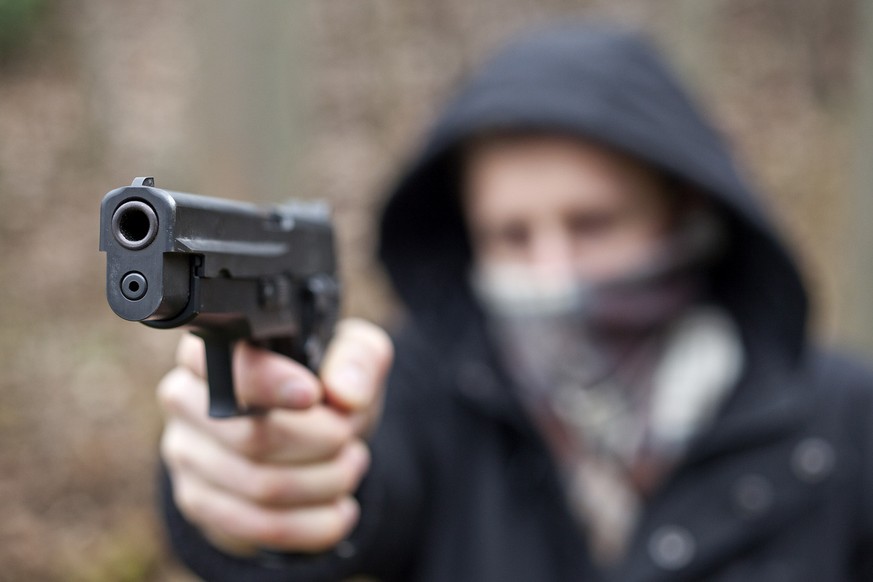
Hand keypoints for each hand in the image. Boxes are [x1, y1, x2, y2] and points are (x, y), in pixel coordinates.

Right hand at [158, 318, 392, 554]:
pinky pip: (258, 526)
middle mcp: (185, 397)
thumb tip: (347, 395)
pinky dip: (313, 523)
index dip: (269, 384)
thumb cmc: (324, 386)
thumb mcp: (353, 356)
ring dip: (325, 482)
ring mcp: (186, 454)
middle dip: (320, 441)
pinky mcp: (198, 501)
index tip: (312, 395)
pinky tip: (339, 509)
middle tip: (348, 437)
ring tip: (351, 465)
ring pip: (260, 486)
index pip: (224, 366)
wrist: (309, 436)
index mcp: (216, 349)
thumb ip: (357, 360)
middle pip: (251, 436)